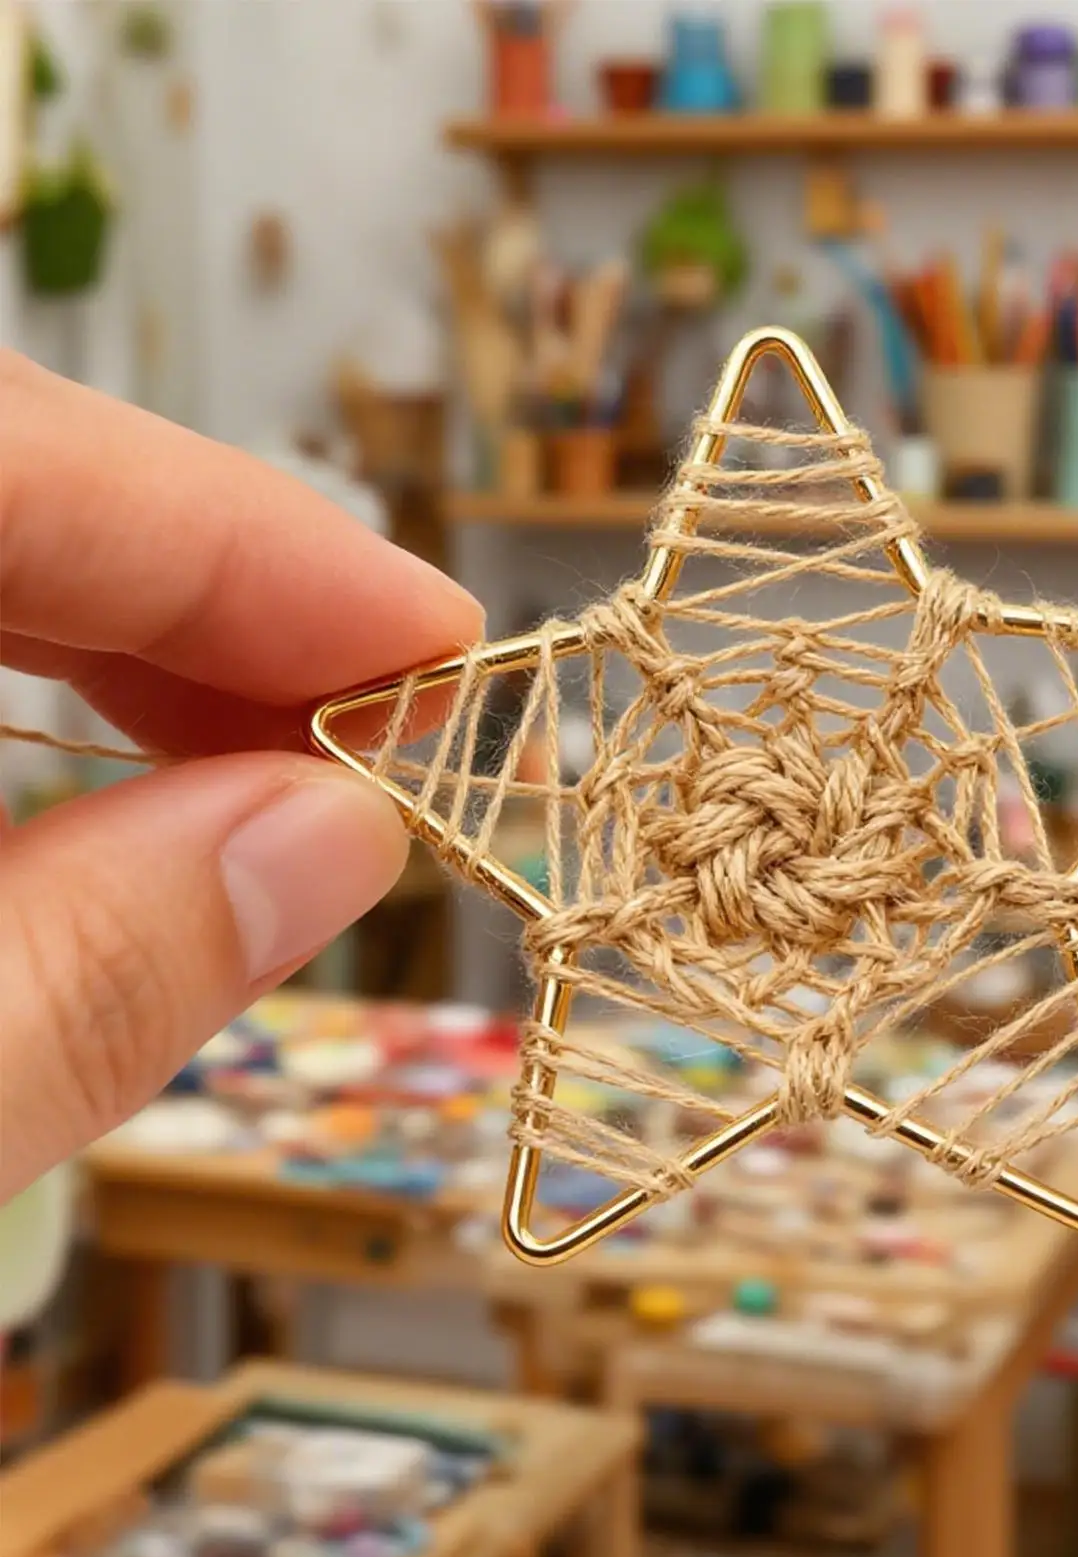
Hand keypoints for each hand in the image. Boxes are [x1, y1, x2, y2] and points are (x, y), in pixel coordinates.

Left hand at [0, 356, 482, 1197]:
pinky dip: (24, 712)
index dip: (242, 539)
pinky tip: (100, 801)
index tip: (437, 644)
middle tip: (377, 731)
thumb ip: (68, 981)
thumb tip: (324, 840)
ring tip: (266, 778)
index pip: (2, 457)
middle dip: (204, 599)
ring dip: (123, 655)